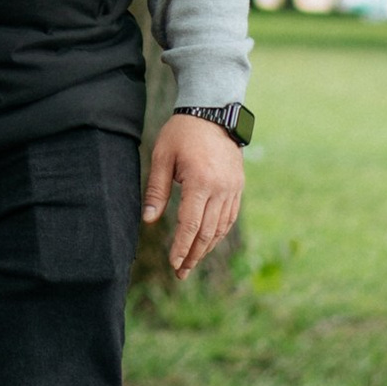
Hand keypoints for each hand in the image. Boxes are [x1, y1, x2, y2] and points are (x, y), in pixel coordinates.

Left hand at [142, 115, 245, 279]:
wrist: (213, 113)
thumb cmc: (182, 133)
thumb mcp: (162, 157)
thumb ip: (157, 189)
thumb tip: (149, 220)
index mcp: (200, 182)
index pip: (190, 225)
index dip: (181, 248)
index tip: (173, 264)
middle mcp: (220, 189)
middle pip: (207, 232)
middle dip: (193, 255)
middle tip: (181, 272)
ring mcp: (232, 189)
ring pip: (220, 228)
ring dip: (206, 248)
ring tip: (191, 263)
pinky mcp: (238, 187)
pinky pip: (230, 217)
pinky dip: (218, 233)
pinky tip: (208, 242)